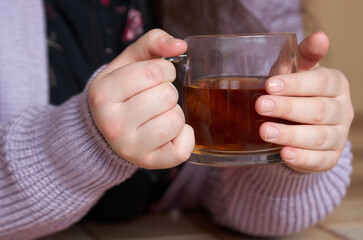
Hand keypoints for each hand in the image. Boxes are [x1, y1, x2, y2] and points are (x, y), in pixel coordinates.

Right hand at [88, 29, 193, 168]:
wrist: (106, 129)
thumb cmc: (123, 91)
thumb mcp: (128, 62)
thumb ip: (152, 42)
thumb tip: (180, 45)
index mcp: (103, 93)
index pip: (154, 71)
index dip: (165, 70)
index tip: (156, 77)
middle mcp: (112, 124)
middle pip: (167, 96)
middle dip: (168, 92)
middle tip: (155, 98)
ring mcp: (129, 147)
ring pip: (176, 120)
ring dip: (175, 113)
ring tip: (158, 115)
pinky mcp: (147, 163)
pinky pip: (182, 149)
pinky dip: (184, 137)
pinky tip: (169, 133)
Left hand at [255, 32, 353, 172]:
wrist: (296, 125)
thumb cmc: (293, 92)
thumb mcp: (293, 73)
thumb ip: (301, 56)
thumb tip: (320, 36)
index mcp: (335, 84)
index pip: (321, 82)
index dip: (296, 84)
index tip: (270, 85)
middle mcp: (341, 110)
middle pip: (318, 110)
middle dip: (288, 108)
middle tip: (261, 106)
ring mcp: (338, 136)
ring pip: (318, 137)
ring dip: (290, 134)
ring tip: (265, 131)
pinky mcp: (328, 158)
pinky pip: (318, 161)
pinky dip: (301, 158)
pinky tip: (284, 154)